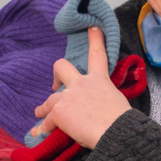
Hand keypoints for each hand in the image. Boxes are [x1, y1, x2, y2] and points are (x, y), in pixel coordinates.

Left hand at [31, 27, 131, 148]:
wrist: (115, 131)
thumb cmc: (121, 121)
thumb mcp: (116, 102)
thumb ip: (103, 99)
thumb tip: (98, 109)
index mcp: (99, 80)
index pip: (97, 55)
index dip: (95, 39)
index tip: (93, 27)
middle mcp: (81, 83)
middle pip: (61, 68)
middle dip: (56, 75)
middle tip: (55, 85)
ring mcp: (68, 96)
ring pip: (49, 100)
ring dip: (43, 108)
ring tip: (39, 113)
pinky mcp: (58, 112)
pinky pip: (46, 122)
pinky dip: (43, 129)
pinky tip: (39, 133)